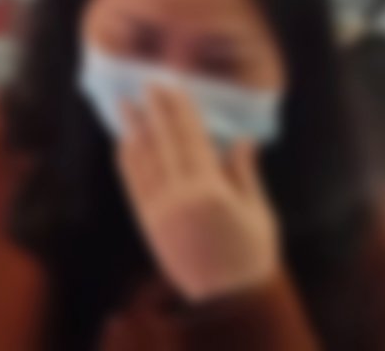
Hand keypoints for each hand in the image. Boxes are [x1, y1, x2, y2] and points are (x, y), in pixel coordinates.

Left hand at [116, 83, 280, 304]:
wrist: (229, 302)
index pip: (191, 140)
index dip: (180, 111)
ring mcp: (160, 210)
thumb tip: (240, 139)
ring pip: (142, 160)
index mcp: (212, 193)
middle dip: (155, 111)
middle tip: (147, 83)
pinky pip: (133, 183)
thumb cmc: (252, 257)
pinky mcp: (147, 222)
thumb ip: (244, 174)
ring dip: (133, 129)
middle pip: (164, 143)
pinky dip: (128, 159)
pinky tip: (125, 142)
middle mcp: (181, 197)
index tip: (172, 86)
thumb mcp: (259, 214)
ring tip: (126, 104)